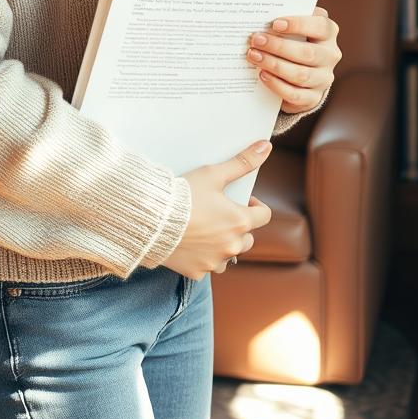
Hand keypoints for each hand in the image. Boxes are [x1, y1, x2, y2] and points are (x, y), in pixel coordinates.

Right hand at [161, 140, 273, 280]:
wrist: (151, 218)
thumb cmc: (183, 194)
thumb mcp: (213, 174)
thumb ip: (242, 162)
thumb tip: (266, 146)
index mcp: (240, 221)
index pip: (264, 215)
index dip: (255, 205)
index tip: (242, 199)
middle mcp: (232, 245)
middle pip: (248, 238)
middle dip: (239, 226)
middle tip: (219, 213)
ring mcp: (215, 261)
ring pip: (229, 254)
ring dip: (223, 244)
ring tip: (205, 229)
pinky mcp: (198, 272)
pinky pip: (208, 266)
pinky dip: (204, 257)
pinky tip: (191, 243)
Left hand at [246, 5, 341, 113]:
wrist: (300, 73)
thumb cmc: (294, 41)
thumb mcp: (294, 28)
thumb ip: (285, 20)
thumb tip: (261, 18)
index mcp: (328, 33)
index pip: (321, 26)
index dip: (299, 24)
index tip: (275, 24)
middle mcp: (330, 56)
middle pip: (308, 53)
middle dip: (279, 47)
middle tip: (256, 40)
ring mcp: (324, 78)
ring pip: (301, 75)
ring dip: (274, 65)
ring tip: (254, 56)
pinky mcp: (313, 97)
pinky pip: (295, 94)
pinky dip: (276, 85)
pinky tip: (262, 75)